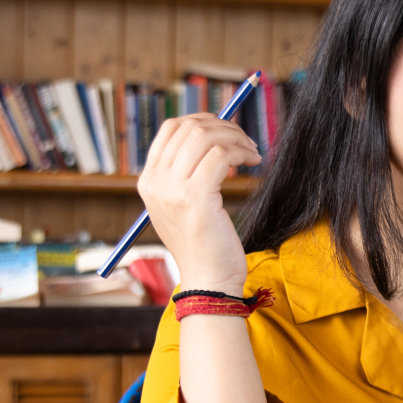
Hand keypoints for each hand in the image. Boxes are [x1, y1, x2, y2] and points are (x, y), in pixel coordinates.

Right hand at [136, 113, 263, 290]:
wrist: (209, 281)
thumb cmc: (206, 246)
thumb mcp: (185, 206)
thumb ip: (187, 175)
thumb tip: (212, 137)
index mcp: (149, 181)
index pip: (170, 129)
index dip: (202, 121)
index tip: (227, 130)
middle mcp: (155, 182)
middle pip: (188, 128)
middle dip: (223, 126)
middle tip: (245, 140)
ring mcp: (172, 189)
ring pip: (205, 137)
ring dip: (235, 137)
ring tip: (252, 152)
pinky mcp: (195, 198)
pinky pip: (221, 155)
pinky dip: (241, 152)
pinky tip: (254, 162)